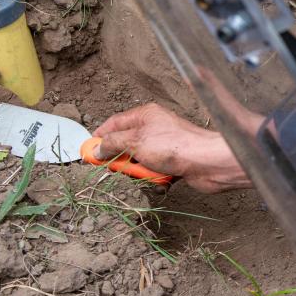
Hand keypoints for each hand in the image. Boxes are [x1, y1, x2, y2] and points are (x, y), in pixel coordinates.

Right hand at [92, 103, 251, 192]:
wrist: (207, 162)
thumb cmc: (173, 146)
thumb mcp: (135, 141)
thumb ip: (112, 144)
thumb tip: (96, 149)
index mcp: (144, 116)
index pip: (114, 124)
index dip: (100, 137)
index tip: (88, 153)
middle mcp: (154, 129)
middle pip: (125, 146)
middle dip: (122, 160)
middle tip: (120, 169)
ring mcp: (163, 147)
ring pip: (139, 162)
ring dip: (141, 172)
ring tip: (149, 173)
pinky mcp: (172, 164)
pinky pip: (154, 173)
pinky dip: (155, 179)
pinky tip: (162, 179)